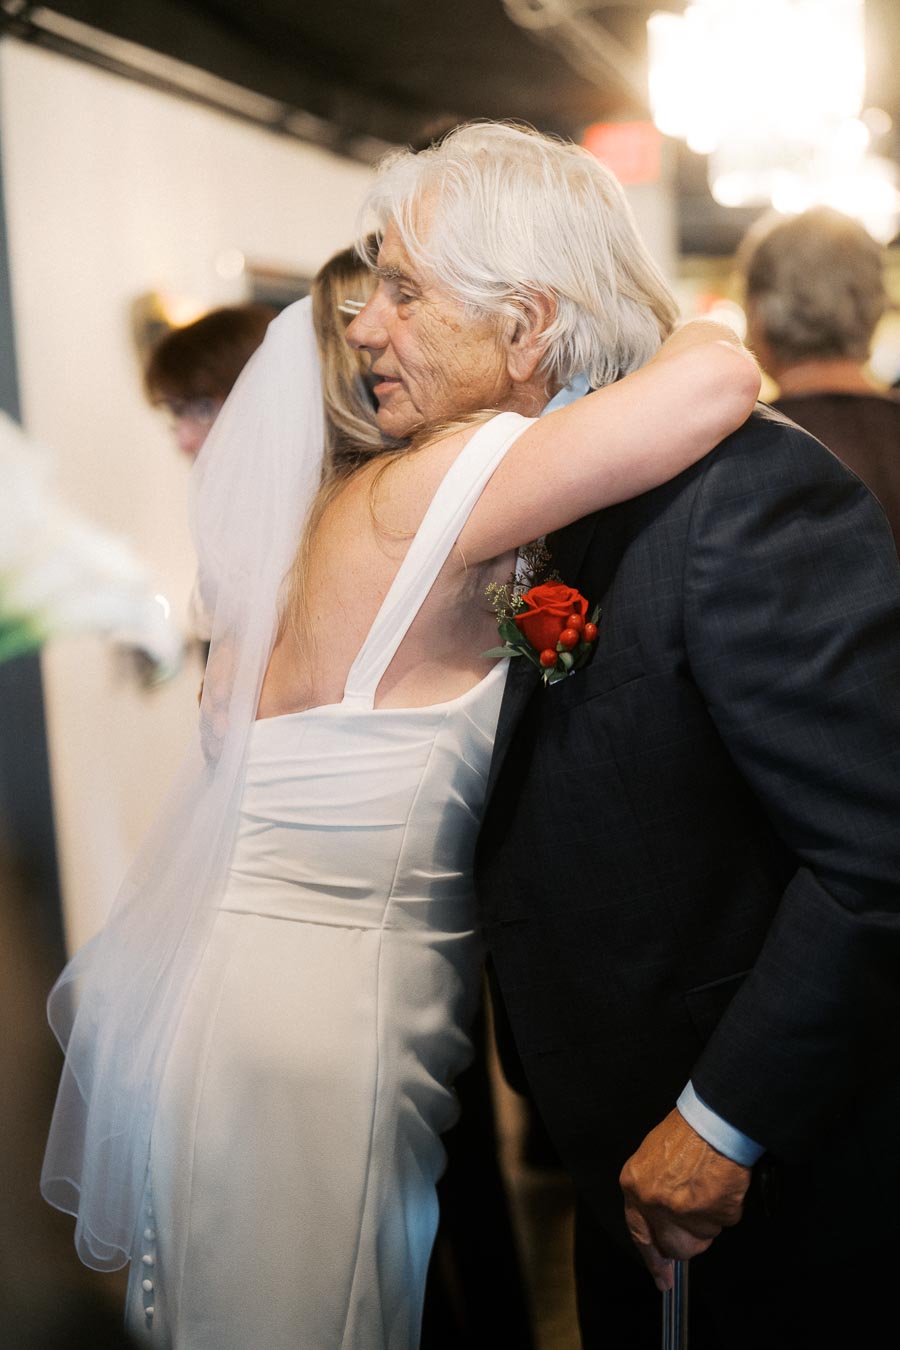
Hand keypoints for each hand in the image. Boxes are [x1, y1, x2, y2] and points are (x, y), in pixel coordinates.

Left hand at [619, 1109, 750, 1291]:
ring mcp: (683, 1211)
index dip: (652, 1259)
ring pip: (702, 1238)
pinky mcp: (713, 1213)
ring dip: (710, 1219)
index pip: (640, 1234)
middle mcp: (654, 1203)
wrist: (714, 1120)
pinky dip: (727, 1207)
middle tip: (700, 1213)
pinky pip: (724, 1222)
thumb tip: (661, 1222)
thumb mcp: (653, 1157)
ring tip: (709, 1186)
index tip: (662, 1278)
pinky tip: (722, 1184)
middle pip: (675, 1247)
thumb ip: (651, 1191)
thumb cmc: (687, 1132)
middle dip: (690, 1238)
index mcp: (634, 1186)